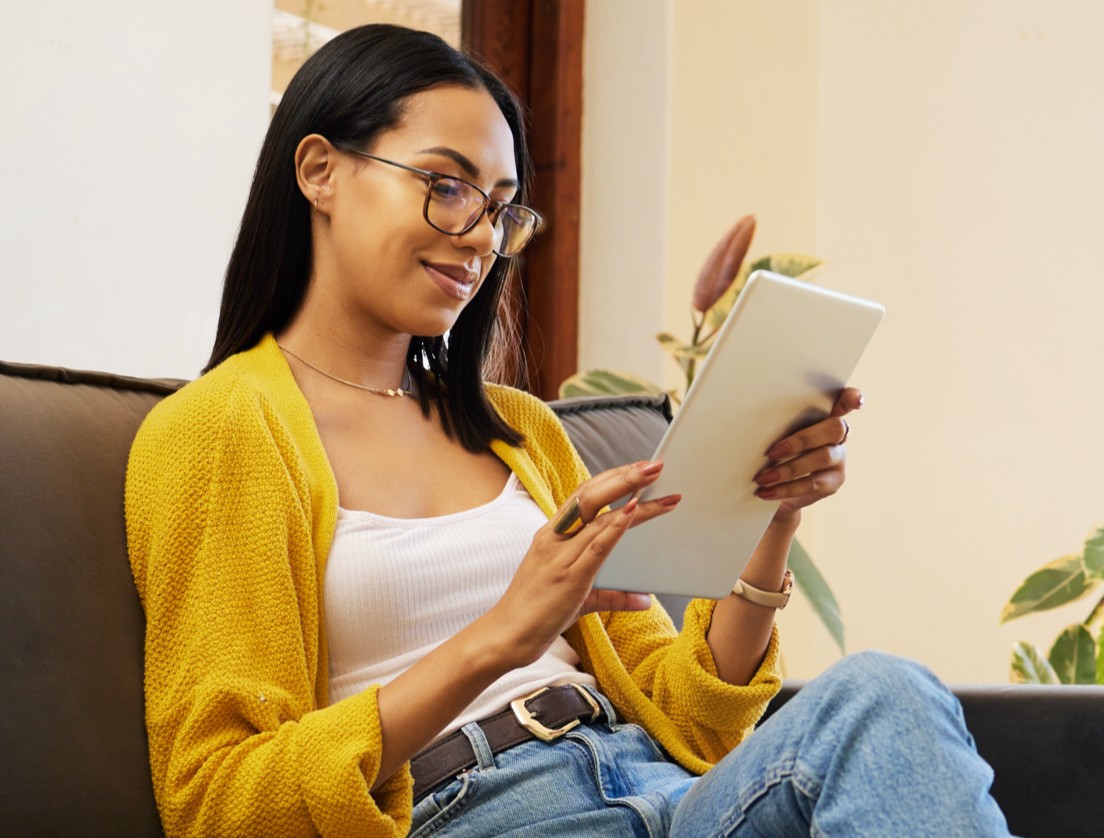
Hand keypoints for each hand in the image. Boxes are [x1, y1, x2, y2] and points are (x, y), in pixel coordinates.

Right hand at [485, 461, 679, 668]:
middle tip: (654, 465)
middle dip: (624, 477)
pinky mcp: (569, 578)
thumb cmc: (535, 614)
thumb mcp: (575, 596)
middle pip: (590, 496)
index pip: (583, 495)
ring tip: (655, 482)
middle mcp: (554, 539)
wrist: (505, 636)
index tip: (637, 468)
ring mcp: (560, 557)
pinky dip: (616, 527)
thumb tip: (643, 598)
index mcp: (551, 536)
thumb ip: (610, 594)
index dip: (611, 478)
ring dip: (630, 497)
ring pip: (599, 517)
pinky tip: (632, 511)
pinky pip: (596, 546)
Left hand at [753, 388, 862, 522]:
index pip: (844, 402)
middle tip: (772, 452)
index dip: (851, 398)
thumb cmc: (774, 454)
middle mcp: (838, 436)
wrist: (776, 492)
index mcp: (825, 416)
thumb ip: (777, 425)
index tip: (854, 399)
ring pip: (823, 457)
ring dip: (789, 469)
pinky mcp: (833, 482)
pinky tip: (766, 492)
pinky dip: (786, 488)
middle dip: (802, 439)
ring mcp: (839, 459)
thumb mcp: (774, 436)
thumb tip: (752, 418)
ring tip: (763, 478)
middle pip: (834, 428)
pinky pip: (813, 484)